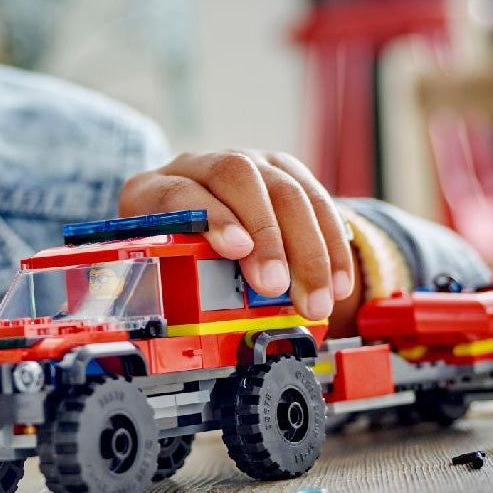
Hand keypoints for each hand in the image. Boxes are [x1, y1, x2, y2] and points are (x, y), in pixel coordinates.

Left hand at [119, 149, 353, 319]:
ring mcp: (245, 162)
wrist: (195, 221)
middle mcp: (199, 166)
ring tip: (317, 299)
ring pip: (285, 189)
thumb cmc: (170, 256)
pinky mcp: (282, 170)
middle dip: (266, 236)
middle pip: (239, 179)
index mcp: (153, 189)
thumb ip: (174, 285)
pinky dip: (332, 244)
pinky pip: (317, 199)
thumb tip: (199, 329)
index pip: (180, 192)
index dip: (211, 218)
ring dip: (308, 250)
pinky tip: (339, 282)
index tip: (236, 250)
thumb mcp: (159, 271)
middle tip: (277, 287)